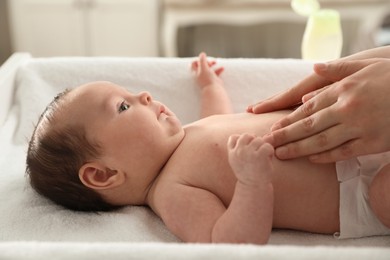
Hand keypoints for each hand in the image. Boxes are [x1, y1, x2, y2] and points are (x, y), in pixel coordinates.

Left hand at [191, 52, 223, 88]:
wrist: (213, 90)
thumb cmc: (207, 79)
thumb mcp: (204, 68)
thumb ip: (202, 60)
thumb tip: (202, 53)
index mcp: (195, 72)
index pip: (193, 63)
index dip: (198, 60)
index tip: (203, 60)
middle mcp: (199, 75)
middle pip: (201, 64)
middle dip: (206, 61)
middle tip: (209, 61)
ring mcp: (206, 77)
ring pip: (208, 68)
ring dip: (212, 64)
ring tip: (215, 62)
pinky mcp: (212, 79)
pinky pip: (215, 72)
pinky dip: (218, 69)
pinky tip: (222, 68)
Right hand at [228, 134, 273, 185]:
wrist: (254, 188)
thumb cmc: (249, 175)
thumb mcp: (241, 161)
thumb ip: (246, 147)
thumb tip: (265, 135)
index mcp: (232, 153)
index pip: (233, 137)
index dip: (242, 141)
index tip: (247, 151)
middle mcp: (238, 151)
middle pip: (247, 135)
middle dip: (254, 142)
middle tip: (257, 155)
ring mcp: (248, 153)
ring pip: (259, 139)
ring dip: (263, 147)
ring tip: (263, 158)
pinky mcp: (259, 155)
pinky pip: (267, 145)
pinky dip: (270, 152)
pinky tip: (268, 160)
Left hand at [264, 58, 389, 162]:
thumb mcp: (366, 65)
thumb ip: (338, 68)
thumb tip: (315, 67)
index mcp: (343, 90)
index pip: (307, 108)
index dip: (288, 120)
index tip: (273, 128)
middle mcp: (347, 109)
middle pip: (309, 126)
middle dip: (285, 136)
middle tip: (267, 144)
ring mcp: (360, 127)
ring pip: (322, 142)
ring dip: (299, 150)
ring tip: (281, 155)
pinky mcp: (373, 142)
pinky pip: (344, 152)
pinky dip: (326, 157)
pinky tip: (311, 160)